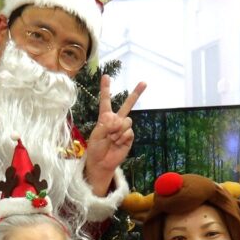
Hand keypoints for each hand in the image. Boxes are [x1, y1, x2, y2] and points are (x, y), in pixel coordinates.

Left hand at [85, 75, 145, 193]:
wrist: (102, 163)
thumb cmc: (95, 149)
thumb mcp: (96, 134)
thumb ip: (106, 124)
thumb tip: (118, 120)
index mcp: (105, 117)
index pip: (106, 101)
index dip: (106, 89)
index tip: (106, 76)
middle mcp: (116, 120)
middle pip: (127, 105)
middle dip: (136, 93)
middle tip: (144, 82)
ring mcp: (123, 128)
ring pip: (126, 121)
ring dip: (117, 130)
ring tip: (112, 139)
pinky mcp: (129, 137)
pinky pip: (128, 131)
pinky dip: (122, 137)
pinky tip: (117, 143)